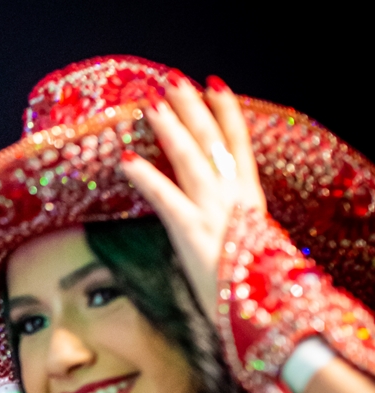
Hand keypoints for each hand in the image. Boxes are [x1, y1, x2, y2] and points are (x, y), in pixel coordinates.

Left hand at [121, 75, 265, 322]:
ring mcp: (213, 211)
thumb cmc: (256, 289)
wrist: (267, 312)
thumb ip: (237, 228)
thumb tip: (223, 223)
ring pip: (189, 157)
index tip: (214, 84)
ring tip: (151, 103)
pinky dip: (144, 176)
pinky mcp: (192, 231)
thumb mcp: (250, 248)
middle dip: (192, 107)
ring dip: (169, 127)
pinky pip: (164, 196)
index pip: (238, 144)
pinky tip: (125, 158)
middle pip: (211, 140)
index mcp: (250, 199)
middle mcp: (234, 197)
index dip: (226, 112)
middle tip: (173, 79)